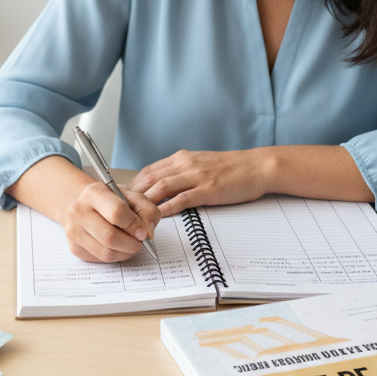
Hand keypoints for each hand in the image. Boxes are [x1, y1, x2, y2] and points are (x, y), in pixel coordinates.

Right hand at [63, 182, 161, 263]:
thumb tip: (148, 233)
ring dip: (125, 253)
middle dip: (131, 244)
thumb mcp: (131, 196)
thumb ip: (147, 210)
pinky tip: (119, 248)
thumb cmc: (110, 201)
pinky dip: (115, 257)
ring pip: (105, 252)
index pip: (116, 212)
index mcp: (93, 193)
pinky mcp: (74, 247)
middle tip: (140, 242)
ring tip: (131, 246)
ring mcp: (73, 230)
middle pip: (109, 237)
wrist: (85, 205)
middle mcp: (78, 211)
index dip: (134, 225)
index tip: (143, 232)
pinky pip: (100, 259)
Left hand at [126, 149, 268, 215]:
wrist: (256, 167)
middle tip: (120, 210)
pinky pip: (182, 199)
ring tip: (134, 217)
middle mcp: (185, 164)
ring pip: (161, 188)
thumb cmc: (231, 168)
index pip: (149, 170)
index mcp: (182, 158)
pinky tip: (158, 217)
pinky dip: (167, 208)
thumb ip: (182, 173)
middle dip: (132, 194)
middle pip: (150, 178)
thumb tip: (163, 186)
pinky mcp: (208, 189)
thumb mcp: (201, 164)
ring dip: (145, 203)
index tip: (122, 197)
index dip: (133, 184)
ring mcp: (196, 176)